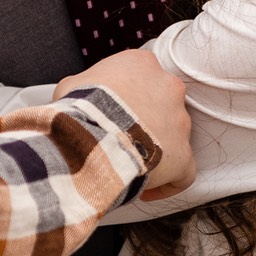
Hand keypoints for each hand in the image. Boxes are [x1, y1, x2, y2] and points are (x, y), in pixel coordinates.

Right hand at [55, 50, 195, 196]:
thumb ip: (84, 86)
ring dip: (153, 150)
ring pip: (172, 137)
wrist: (90, 137)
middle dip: (143, 122)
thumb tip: (77, 96)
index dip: (126, 97)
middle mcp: (168, 87)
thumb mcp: (72, 85)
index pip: (140, 76)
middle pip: (160, 104)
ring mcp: (180, 122)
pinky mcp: (183, 156)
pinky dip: (167, 183)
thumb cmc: (80, 109)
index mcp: (141, 64)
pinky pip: (183, 173)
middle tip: (119, 138)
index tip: (112, 114)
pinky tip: (146, 190)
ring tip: (126, 165)